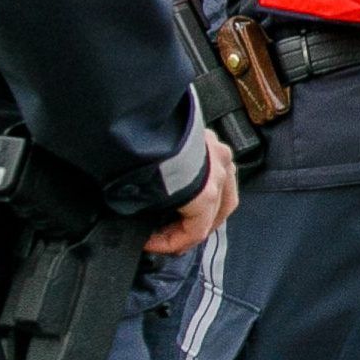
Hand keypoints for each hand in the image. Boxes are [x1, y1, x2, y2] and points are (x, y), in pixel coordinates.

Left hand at [143, 140, 238, 255]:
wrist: (134, 117)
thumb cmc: (137, 153)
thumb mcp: (138, 195)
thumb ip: (150, 212)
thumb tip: (144, 222)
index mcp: (207, 190)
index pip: (197, 229)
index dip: (171, 243)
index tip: (149, 242)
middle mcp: (220, 170)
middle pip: (219, 211)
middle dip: (195, 229)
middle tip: (172, 238)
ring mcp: (217, 150)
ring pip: (225, 189)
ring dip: (206, 207)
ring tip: (183, 214)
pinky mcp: (208, 136)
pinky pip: (217, 168)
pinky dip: (207, 184)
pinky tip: (187, 186)